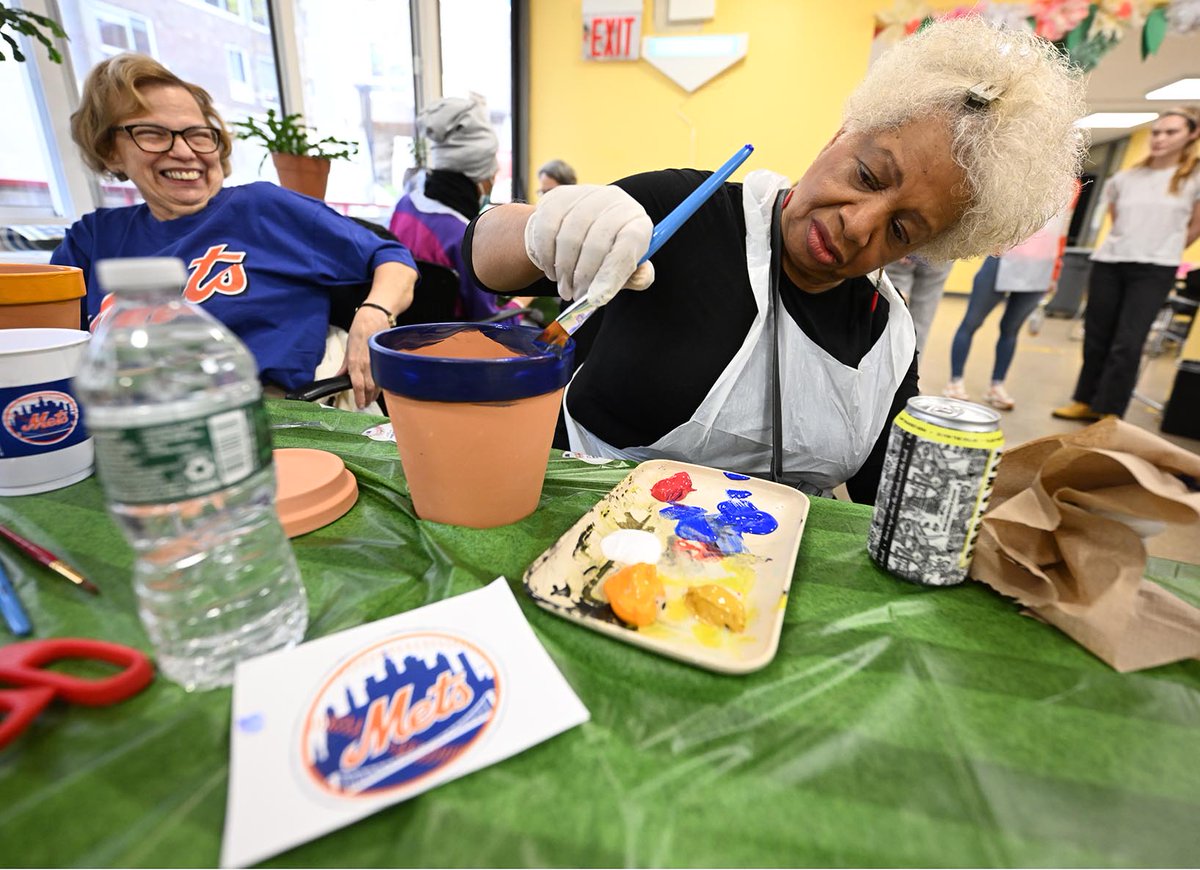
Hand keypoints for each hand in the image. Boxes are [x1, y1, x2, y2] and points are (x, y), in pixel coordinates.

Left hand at [341, 305, 389, 408]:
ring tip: (371, 399)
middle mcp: (367, 363)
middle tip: (365, 404)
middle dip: (368, 398)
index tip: (359, 405)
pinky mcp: (386, 358)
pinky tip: (379, 388)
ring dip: (375, 393)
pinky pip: (384, 375)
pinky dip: (382, 384)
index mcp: (356, 361)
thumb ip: (345, 365)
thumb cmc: (360, 329)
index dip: (359, 397)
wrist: (375, 316)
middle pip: (369, 387)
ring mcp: (378, 361)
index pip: (357, 384)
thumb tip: (339, 376)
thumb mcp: (349, 347)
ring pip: (378, 383)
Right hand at [524, 184, 654, 304]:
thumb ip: (636, 276)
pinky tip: (552, 271)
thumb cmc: (607, 254)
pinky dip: (547, 258)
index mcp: (636, 220)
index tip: (597, 297)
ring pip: (569, 239)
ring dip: (564, 272)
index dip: (613, 271)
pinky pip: (547, 232)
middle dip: (583, 278)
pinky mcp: (558, 198)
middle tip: (577, 296)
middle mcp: (614, 201)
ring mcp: (584, 196)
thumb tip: (639, 278)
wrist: (575, 228)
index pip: (630, 241)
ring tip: (565, 288)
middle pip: (596, 243)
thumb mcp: (626, 267)